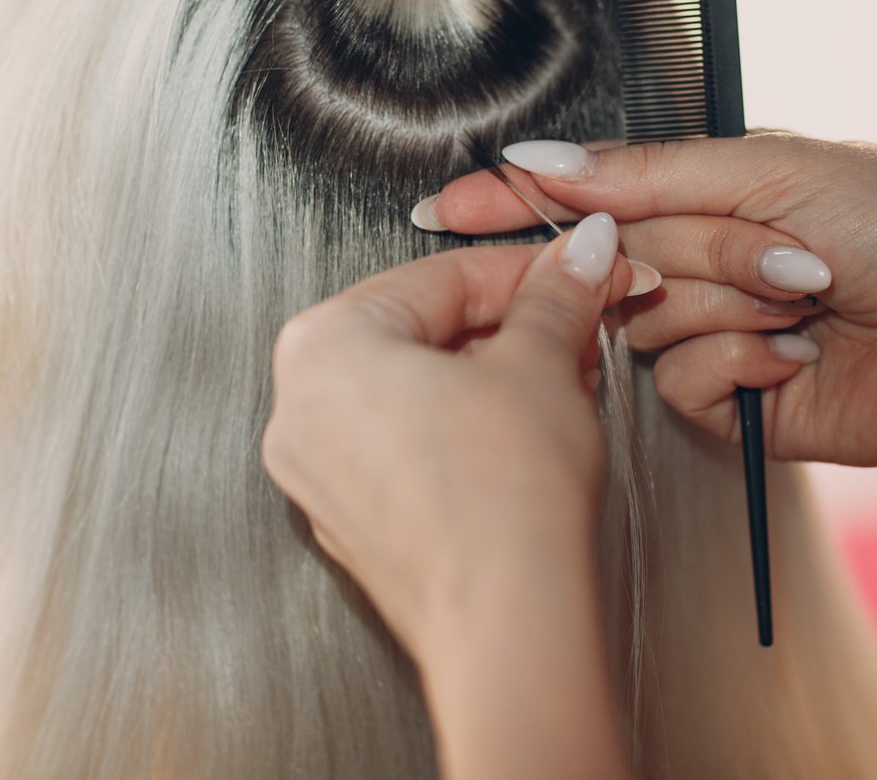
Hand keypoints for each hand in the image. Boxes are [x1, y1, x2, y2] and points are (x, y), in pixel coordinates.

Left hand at [263, 216, 634, 778]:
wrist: (505, 621)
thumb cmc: (502, 501)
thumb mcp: (541, 364)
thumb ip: (554, 295)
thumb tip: (576, 255)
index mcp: (322, 346)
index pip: (440, 277)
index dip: (526, 272)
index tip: (573, 270)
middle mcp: (300, 410)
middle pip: (422, 334)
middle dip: (511, 329)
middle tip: (575, 327)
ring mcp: (320, 476)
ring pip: (416, 394)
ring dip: (493, 379)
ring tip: (563, 383)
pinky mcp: (354, 526)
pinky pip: (409, 450)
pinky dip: (464, 433)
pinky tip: (525, 439)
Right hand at [421, 133, 876, 524]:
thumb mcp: (777, 168)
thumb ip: (648, 171)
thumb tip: (542, 155)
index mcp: (708, 189)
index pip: (584, 192)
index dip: (512, 199)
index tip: (441, 203)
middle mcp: (700, 261)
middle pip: (621, 257)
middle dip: (704, 253)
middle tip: (790, 259)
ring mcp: (711, 332)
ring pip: (645, 323)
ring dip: (734, 303)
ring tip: (812, 302)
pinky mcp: (730, 404)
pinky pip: (681, 383)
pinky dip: (742, 362)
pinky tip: (802, 358)